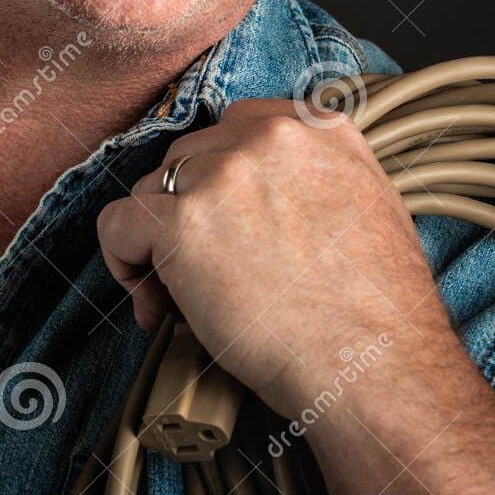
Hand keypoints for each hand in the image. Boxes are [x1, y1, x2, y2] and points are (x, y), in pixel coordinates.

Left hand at [95, 96, 494, 494]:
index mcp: (315, 127)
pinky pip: (117, 225)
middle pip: (187, 159)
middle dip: (187, 212)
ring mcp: (222, 176)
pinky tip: (152, 300)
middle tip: (204, 272)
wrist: (376, 367)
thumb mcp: (365, 203)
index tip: (224, 223)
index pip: (233, 128)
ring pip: (151, 191)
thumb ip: (309, 173)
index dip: (218, 180)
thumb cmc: (375, 310)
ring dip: (156, 242)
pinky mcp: (182, 223)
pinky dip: (123, 263)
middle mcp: (266, 138)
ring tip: (182, 298)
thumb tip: (252, 190)